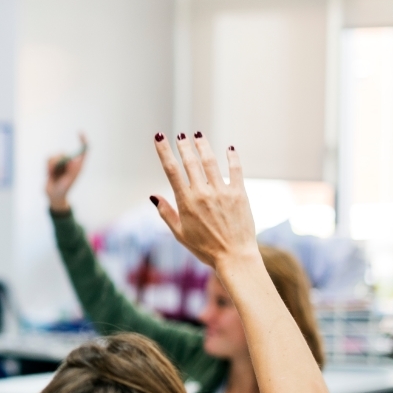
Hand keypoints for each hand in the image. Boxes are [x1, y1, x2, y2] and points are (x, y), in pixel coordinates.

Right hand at [46, 134, 86, 211]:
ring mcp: (62, 163)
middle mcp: (70, 163)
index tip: (80, 133)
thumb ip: (71, 171)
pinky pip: (48, 158)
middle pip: (64, 154)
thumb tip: (72, 160)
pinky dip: (47, 166)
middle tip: (52, 171)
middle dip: (57, 161)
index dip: (83, 141)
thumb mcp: (68, 182)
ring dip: (51, 165)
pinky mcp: (53, 164)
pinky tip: (48, 173)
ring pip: (55, 156)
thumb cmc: (63, 190)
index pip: (84, 151)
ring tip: (49, 174)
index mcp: (78, 167)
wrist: (53, 195)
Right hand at [150, 133, 256, 268]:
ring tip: (198, 135)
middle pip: (190, 162)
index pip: (171, 170)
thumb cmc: (205, 249)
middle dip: (184, 145)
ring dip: (203, 146)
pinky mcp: (239, 194)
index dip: (164, 151)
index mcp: (186, 202)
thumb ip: (166, 213)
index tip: (159, 137)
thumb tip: (153, 196)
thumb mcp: (180, 233)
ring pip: (210, 162)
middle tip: (181, 135)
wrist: (234, 257)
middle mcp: (203, 193)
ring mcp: (222, 192)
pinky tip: (229, 148)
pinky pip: (235, 170)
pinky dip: (232, 157)